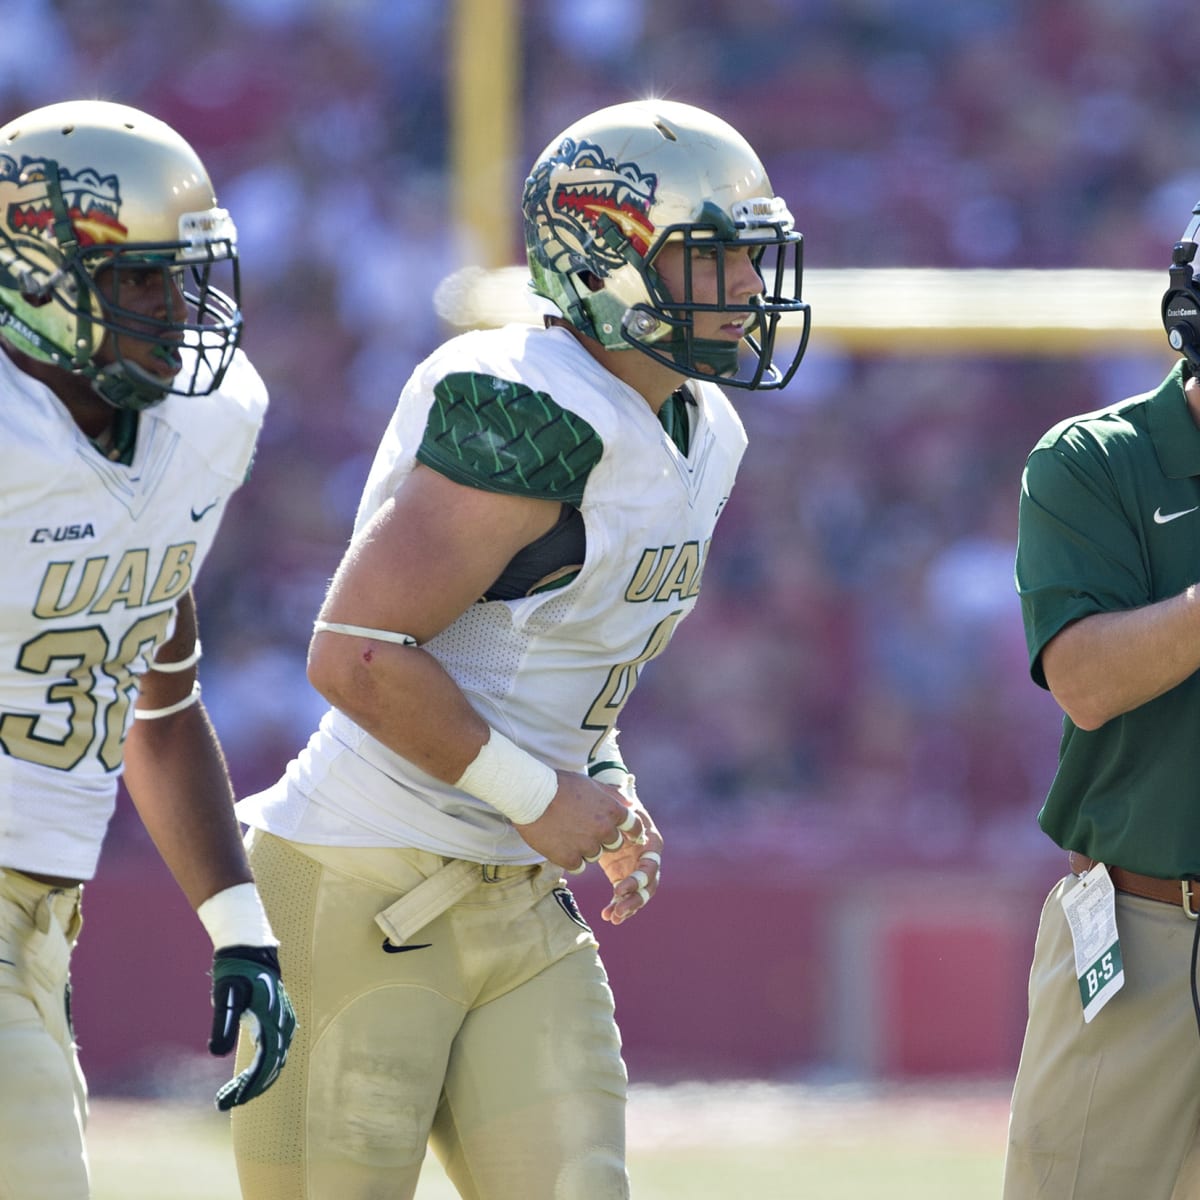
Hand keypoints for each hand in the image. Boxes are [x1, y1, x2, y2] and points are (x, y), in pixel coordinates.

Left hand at [209, 945, 296, 1110]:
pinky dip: (260, 1069)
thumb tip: (216, 1054)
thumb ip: (222, 1023)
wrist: (251, 950)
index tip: (229, 1101)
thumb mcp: (225, 995)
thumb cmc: (236, 971)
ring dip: (254, 1081)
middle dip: (249, 1089)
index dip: (250, 1086)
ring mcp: (284, 1023)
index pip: (266, 1063)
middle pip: (272, 1067)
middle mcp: (283, 1024)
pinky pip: (274, 1053)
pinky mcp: (278, 1022)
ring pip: (274, 1062)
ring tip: (229, 1095)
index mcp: (273, 1020)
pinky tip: (242, 1078)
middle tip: (222, 1102)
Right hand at [515, 771, 646, 869]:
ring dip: (586, 849)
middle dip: (605, 840)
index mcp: (612, 810)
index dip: (632, 832)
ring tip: (567, 834)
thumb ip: (613, 796)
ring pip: (595, 856)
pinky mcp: (570, 859)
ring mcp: (587, 846)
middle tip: (585, 830)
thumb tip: (630, 803)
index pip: (634, 827)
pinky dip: (571, 859)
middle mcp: (604, 830)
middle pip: (615, 844)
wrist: (531, 796)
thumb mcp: (591, 784)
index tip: (630, 835)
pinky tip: (560, 845)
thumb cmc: (560, 785)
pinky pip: (579, 866)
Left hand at [599, 798, 662, 925]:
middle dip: (634, 900)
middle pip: (648, 886)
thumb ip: (625, 803)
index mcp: (652, 843)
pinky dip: (617, 905)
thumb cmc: (618, 804)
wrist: (608, 809)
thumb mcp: (621, 803)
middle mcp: (648, 859)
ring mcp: (636, 869)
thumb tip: (627, 796)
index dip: (637, 880)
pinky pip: (624, 895)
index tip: (618, 888)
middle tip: (618, 912)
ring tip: (612, 917)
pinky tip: (607, 915)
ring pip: (638, 895)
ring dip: (627, 908)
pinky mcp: (623, 875)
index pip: (650, 866)